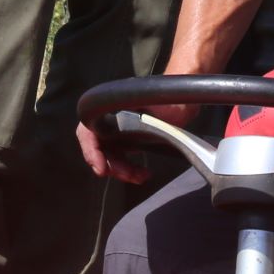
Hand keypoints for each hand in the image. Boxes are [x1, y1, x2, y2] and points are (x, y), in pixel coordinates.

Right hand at [75, 101, 192, 184]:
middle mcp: (110, 121)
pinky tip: (143, 175)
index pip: (88, 132)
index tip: (101, 169)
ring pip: (112, 157)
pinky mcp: (130, 140)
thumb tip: (125, 131)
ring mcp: (119, 132)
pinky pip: (123, 159)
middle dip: (113, 166)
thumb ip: (138, 116)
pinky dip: (130, 170)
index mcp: (109, 109)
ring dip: (123, 171)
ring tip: (141, 177)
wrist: (185, 97)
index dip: (91, 151)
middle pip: (100, 149)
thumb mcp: (152, 105)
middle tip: (128, 175)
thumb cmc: (168, 96)